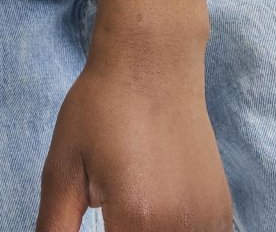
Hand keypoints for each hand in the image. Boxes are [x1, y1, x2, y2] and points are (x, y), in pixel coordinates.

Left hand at [34, 34, 233, 231]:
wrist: (152, 60)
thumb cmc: (101, 108)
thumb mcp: (62, 168)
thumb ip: (55, 227)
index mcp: (136, 220)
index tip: (99, 220)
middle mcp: (179, 227)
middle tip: (110, 208)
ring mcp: (207, 219)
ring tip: (132, 203)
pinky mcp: (220, 209)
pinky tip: (156, 209)